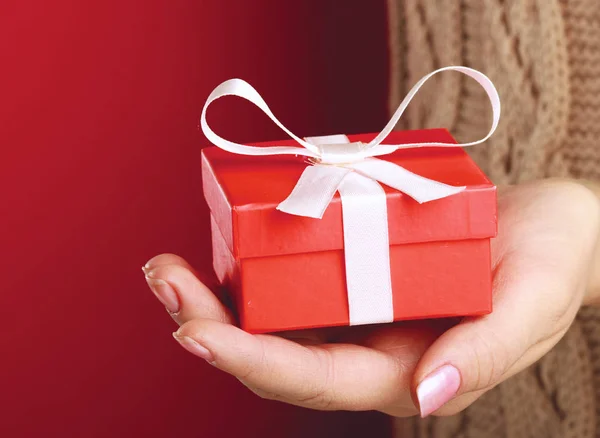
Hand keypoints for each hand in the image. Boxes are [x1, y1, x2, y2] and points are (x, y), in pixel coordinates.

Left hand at [143, 179, 599, 416]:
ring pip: (275, 317)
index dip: (254, 362)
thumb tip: (428, 393)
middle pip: (277, 352)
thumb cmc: (551, 261)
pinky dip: (252, 266)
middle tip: (163, 279)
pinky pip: (294, 277)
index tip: (195, 333)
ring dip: (217, 295)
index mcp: (407, 369)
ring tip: (168, 265)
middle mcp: (371, 346)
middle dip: (213, 324)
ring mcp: (360, 309)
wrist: (553, 226)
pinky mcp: (357, 272)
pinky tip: (220, 243)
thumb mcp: (534, 304)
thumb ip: (486, 354)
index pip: (317, 380)